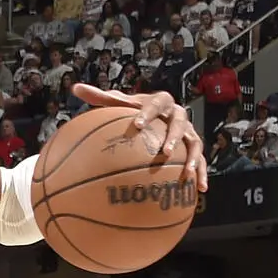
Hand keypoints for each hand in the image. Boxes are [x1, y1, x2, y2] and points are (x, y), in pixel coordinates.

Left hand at [72, 83, 208, 190]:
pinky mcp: (193, 147)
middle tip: (165, 151)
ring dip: (192, 158)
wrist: (156, 116)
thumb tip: (75, 88)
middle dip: (173, 137)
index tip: (137, 125)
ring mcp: (189, 131)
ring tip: (187, 173)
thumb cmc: (134, 111)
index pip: (155, 104)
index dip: (147, 113)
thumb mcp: (119, 103)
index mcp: (160, 101)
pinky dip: (201, 173)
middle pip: (180, 123)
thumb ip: (100, 97)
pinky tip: (200, 189)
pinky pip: (200, 161)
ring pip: (195, 143)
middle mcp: (178, 115)